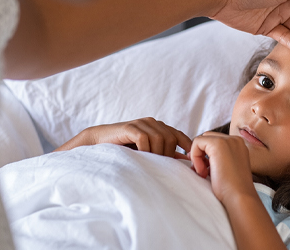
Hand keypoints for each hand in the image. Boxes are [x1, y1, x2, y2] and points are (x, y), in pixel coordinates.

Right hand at [56, 117, 191, 157]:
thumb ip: (162, 152)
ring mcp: (141, 123)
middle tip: (160, 168)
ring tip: (149, 164)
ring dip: (156, 155)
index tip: (189, 159)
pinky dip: (145, 150)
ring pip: (160, 139)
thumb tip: (183, 160)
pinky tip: (140, 157)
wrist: (99, 141)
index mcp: (157, 127)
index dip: (186, 145)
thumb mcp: (146, 151)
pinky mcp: (130, 127)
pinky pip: (145, 139)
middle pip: (170, 138)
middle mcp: (151, 122)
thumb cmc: (123, 149)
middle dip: (168, 155)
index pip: (178, 134)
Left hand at [189, 132, 254, 201]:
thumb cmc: (232, 189)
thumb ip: (216, 158)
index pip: (214, 141)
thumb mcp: (225, 168)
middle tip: (203, 172)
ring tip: (204, 173)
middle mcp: (235, 139)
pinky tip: (203, 172)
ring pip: (201, 140)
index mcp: (238, 145)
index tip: (205, 170)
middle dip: (200, 154)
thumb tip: (194, 154)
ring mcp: (228, 140)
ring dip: (198, 157)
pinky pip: (197, 142)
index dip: (205, 155)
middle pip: (207, 138)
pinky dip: (195, 157)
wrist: (239, 197)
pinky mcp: (218, 144)